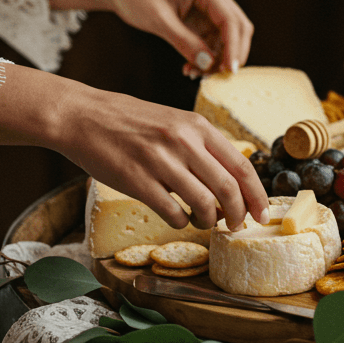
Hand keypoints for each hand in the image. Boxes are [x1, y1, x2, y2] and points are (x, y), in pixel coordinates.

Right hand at [0, 68, 269, 230]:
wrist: (81, 116)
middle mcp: (182, 141)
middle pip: (228, 188)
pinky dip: (182, 221)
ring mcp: (160, 161)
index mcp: (195, 125)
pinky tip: (178, 218)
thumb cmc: (126, 121)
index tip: (262, 213)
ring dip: (209, 220)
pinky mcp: (137, 181)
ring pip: (204, 203)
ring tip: (204, 222)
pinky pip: (173, 212)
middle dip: (238, 214)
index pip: (241, 165)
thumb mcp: (171, 121)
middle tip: (236, 226)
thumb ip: (199, 145)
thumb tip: (228, 179)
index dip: (257, 194)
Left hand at [52, 0, 253, 74]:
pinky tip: (190, 69)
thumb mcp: (159, 21)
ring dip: (216, 59)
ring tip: (194, 75)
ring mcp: (208, 7)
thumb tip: (209, 64)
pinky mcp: (199, 19)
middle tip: (218, 79)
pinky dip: (205, 57)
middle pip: (237, 29)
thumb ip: (184, 42)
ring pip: (226, 38)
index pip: (231, 21)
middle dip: (231, 55)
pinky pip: (211, 42)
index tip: (229, 72)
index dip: (234, 48)